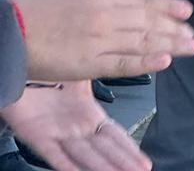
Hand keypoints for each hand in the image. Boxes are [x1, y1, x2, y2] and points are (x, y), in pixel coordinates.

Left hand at [0, 81, 149, 170]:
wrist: (20, 67)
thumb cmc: (48, 71)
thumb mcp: (81, 72)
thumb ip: (103, 70)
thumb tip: (128, 62)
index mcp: (88, 112)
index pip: (114, 135)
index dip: (129, 148)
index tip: (145, 161)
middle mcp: (77, 127)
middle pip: (105, 149)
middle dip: (124, 161)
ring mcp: (59, 135)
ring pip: (85, 156)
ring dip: (103, 167)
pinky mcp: (39, 138)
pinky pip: (55, 156)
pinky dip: (68, 166)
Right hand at [11, 0, 193, 80]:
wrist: (5, 35)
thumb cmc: (30, 5)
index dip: (166, 5)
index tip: (186, 10)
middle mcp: (103, 16)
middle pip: (146, 21)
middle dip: (173, 27)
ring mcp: (97, 41)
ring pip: (140, 42)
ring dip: (168, 44)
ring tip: (189, 46)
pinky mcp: (87, 65)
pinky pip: (121, 64)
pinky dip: (144, 62)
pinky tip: (163, 62)